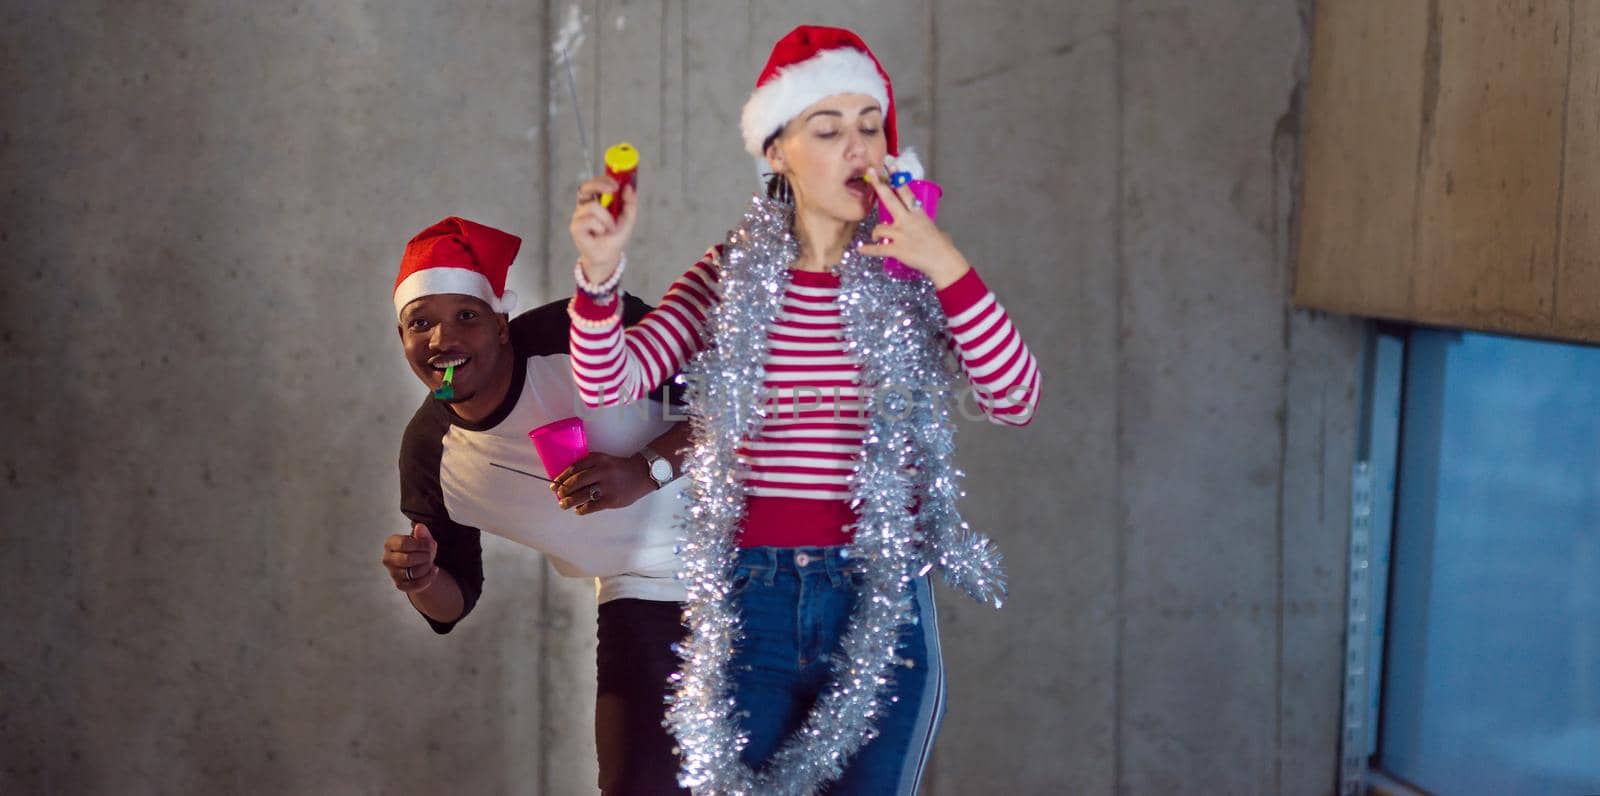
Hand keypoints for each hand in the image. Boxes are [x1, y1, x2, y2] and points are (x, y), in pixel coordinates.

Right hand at [381, 523, 439, 592]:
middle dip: (424, 557)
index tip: (429, 544)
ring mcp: (392, 573)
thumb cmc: (419, 549)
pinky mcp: (400, 585)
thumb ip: (422, 533)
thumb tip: (420, 527)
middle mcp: (387, 559)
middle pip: (407, 559)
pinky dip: (429, 577)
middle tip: (430, 555)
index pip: (403, 544)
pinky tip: (434, 570)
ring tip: (430, 562)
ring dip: (427, 567)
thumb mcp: (423, 539)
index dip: (420, 544)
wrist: (420, 564)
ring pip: (413, 572)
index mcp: (390, 543)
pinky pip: (416, 584)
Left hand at [550, 452, 654, 515]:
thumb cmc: (619, 468)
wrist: (641, 474)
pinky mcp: (611, 499)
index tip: (554, 483)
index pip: (575, 468)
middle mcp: (602, 471)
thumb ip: (589, 467)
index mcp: (598, 459)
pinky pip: (592, 506)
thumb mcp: (604, 461)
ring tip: (563, 504)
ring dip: (569, 501)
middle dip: (563, 489)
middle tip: (558, 494)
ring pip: (582, 495)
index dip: (562, 477)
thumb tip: (569, 481)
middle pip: (576, 481)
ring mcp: (607, 486)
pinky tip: (578, 509)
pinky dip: (582, 509)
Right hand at [568, 175, 637, 284]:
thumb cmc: (615, 237)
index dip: (602, 180)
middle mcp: (584, 208)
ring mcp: (578, 217)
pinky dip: (600, 227)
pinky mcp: (575, 228)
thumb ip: (630, 203)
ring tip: (610, 228)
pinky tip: (600, 234)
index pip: (593, 185)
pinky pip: (589, 220)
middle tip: (613, 189)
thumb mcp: (628, 218)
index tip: (616, 183)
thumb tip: (629, 187)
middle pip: (584, 188)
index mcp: (594, 202)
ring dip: (607, 218)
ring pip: (592, 207)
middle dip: (599, 185)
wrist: (609, 256)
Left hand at [856, 167, 971, 288]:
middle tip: (870, 173)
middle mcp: (908, 220)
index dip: (897, 178)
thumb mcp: (931, 226)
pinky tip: (860, 250)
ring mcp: (901, 235)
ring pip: (880, 228)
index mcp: (918, 213)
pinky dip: (868, 250)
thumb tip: (917, 220)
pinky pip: (878, 249)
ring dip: (876, 233)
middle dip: (879, 186)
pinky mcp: (897, 250)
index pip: (906, 191)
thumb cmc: (940, 245)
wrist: (942, 261)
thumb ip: (920, 221)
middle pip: (890, 199)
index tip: (890, 165)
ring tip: (876, 237)